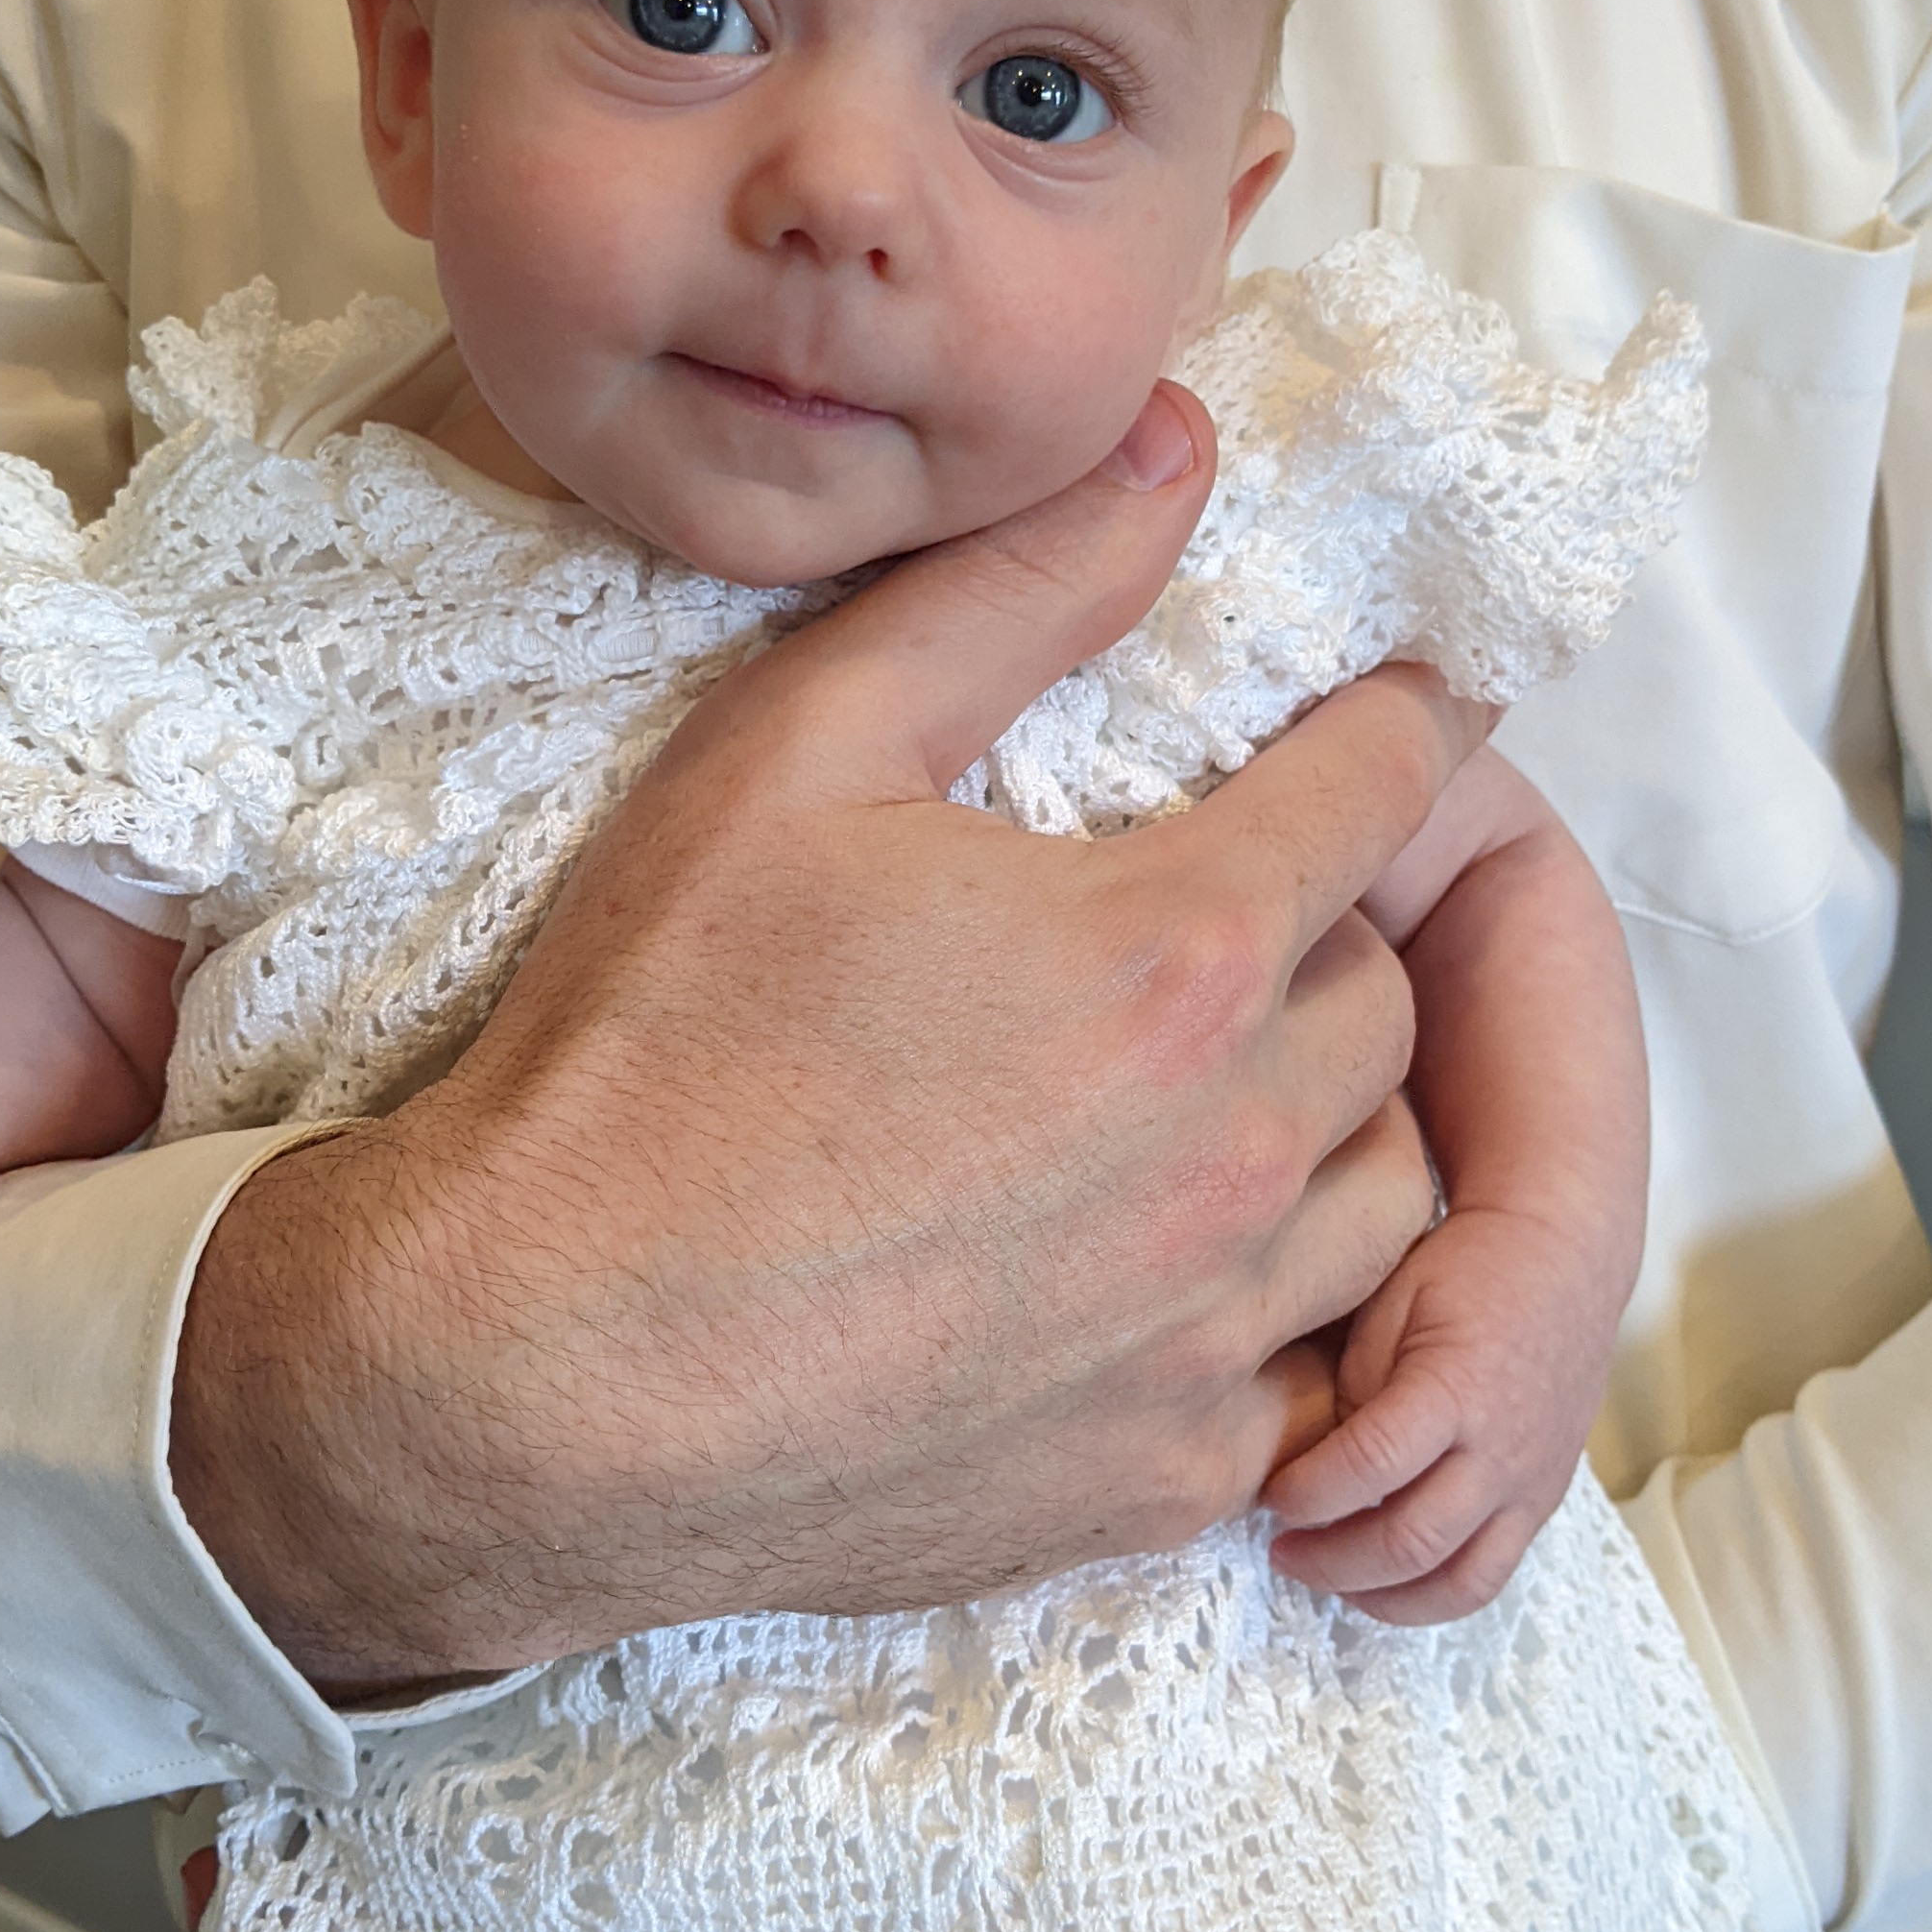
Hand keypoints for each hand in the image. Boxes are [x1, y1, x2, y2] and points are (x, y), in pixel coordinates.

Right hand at [172, 386, 1484, 1692]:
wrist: (530, 1382)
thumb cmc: (645, 1053)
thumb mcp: (793, 757)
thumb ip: (1011, 590)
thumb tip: (1178, 455)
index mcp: (1174, 952)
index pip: (1385, 794)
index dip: (1400, 733)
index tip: (1401, 717)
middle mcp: (1238, 1148)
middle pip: (1391, 996)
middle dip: (1333, 936)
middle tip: (1221, 922)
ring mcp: (1213, 1333)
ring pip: (1387, 1188)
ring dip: (1326, 1118)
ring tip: (1198, 1094)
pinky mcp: (1169, 1476)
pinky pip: (1316, 1366)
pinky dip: (1275, 1303)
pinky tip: (1155, 1271)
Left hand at [1260, 1205, 1603, 1624]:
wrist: (1564, 1252)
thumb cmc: (1465, 1269)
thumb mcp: (1389, 1305)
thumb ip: (1354, 1390)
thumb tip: (1316, 1468)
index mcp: (1456, 1387)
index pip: (1370, 1466)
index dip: (1308, 1493)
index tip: (1270, 1495)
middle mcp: (1502, 1449)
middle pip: (1411, 1542)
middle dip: (1332, 1560)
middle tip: (1283, 1548)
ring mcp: (1531, 1483)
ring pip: (1458, 1585)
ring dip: (1382, 1597)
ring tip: (1330, 1577)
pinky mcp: (1543, 1501)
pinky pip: (1488, 1576)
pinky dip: (1429, 1594)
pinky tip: (1382, 1578)